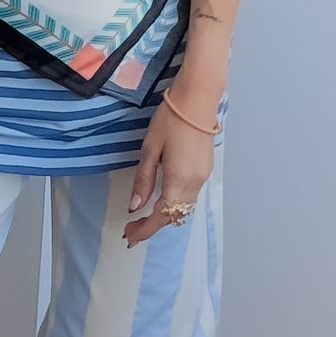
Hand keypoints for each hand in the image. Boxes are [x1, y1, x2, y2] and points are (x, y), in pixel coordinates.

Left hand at [124, 99, 214, 244]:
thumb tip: (135, 206)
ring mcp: (203, 177)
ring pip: (184, 208)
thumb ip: (144, 181)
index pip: (162, 215)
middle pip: (175, 216)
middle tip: (131, 228)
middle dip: (153, 226)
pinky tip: (161, 200)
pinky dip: (175, 204)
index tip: (129, 236)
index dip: (145, 229)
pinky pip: (190, 196)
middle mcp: (195, 183)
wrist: (198, 99)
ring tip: (143, 218)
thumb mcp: (150, 149)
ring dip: (165, 216)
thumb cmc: (170, 119)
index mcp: (179, 179)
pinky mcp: (206, 170)